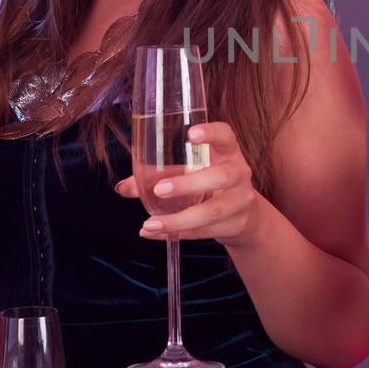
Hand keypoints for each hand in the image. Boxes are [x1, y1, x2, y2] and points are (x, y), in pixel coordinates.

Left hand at [116, 122, 265, 246]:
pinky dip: (178, 234)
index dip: (211, 133)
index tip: (191, 134)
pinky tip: (156, 234)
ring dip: (179, 219)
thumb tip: (122, 187)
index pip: (226, 136)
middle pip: (221, 177)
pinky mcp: (235, 225)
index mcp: (228, 152)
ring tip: (150, 224)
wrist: (246, 215)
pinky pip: (205, 231)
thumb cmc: (212, 184)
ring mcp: (240, 201)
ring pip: (212, 211)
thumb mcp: (192, 173)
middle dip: (189, 184)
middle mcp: (239, 174)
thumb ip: (159, 175)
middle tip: (159, 189)